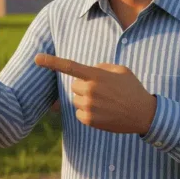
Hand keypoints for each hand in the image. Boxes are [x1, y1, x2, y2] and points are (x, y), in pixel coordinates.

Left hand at [35, 54, 156, 134]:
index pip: (70, 66)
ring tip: (105, 102)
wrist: (143, 114)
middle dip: (84, 86)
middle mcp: (90, 90)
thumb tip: (89, 70)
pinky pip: (79, 113)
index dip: (52, 62)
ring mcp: (89, 106)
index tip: (36, 58)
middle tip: (102, 90)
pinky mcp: (89, 120)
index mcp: (96, 76)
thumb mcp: (120, 70)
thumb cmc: (132, 89)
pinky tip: (103, 112)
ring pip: (75, 100)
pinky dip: (88, 112)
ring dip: (85, 99)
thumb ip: (101, 67)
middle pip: (74, 86)